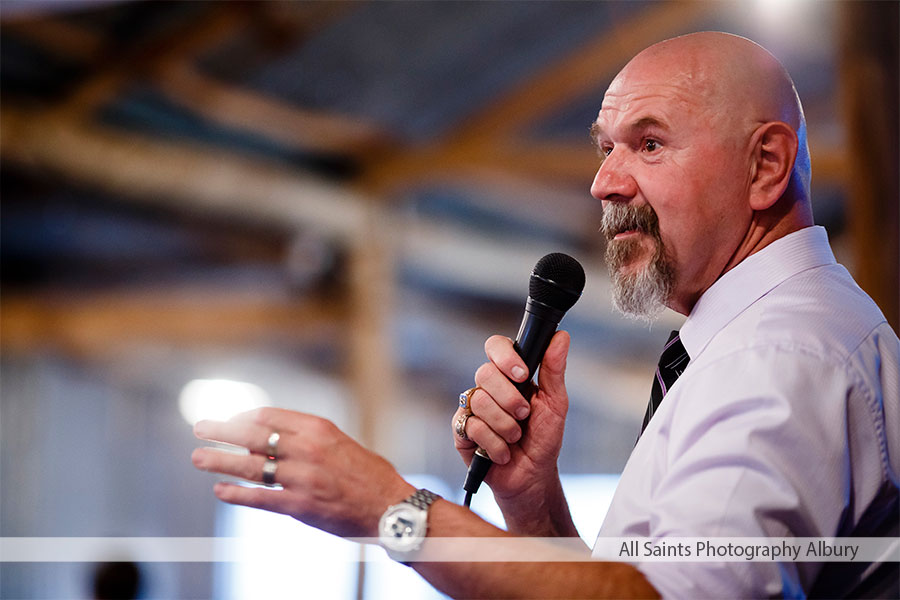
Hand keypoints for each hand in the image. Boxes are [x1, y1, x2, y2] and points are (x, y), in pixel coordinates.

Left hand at [192, 407, 413, 537]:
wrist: (390, 507)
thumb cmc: (369, 474)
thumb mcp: (341, 443)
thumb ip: (308, 440)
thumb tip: (272, 442)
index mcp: (318, 428)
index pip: (269, 416)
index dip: (244, 417)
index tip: (230, 420)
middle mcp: (306, 449)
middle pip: (253, 436)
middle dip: (222, 431)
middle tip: (200, 428)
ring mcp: (301, 478)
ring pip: (250, 467)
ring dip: (220, 462)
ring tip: (199, 458)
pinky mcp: (299, 505)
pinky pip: (260, 498)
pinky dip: (236, 494)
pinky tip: (220, 490)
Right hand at [453, 331, 569, 506]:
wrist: (532, 476)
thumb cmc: (543, 439)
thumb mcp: (555, 403)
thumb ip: (554, 370)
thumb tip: (561, 337)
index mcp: (510, 375)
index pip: (496, 346)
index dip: (505, 357)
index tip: (523, 375)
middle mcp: (488, 387)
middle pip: (485, 373)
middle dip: (510, 399)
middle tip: (524, 415)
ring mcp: (472, 407)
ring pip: (479, 400)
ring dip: (505, 425)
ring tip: (515, 438)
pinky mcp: (461, 430)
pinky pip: (471, 426)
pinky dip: (494, 443)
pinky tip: (502, 452)